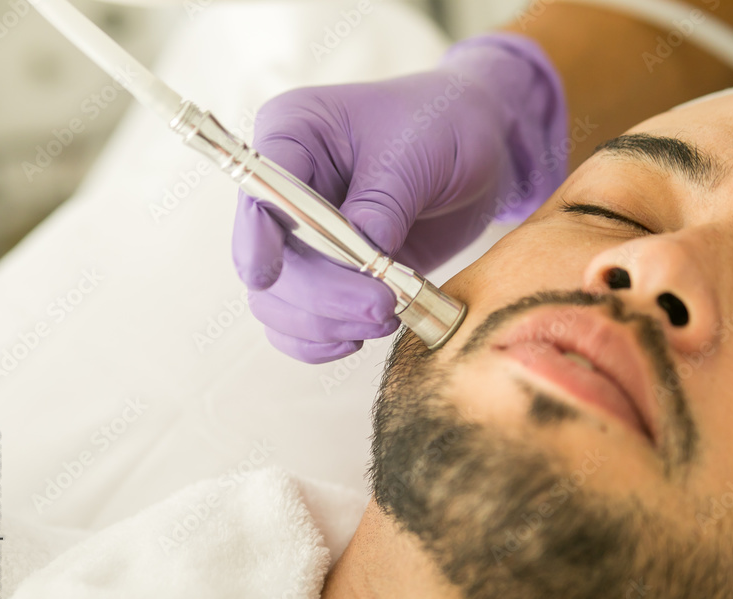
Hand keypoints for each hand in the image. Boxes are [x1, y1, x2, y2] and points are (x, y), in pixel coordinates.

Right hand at [233, 34, 566, 362]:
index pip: (256, 194)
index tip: (270, 277)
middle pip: (268, 260)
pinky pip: (302, 323)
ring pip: (278, 303)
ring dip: (326, 323)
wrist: (477, 146)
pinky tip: (359, 336)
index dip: (256, 240)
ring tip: (387, 318)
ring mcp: (303, 238)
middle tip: (381, 307)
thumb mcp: (421, 149)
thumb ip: (385, 199)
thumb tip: (363, 252)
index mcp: (293, 135)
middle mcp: (285, 190)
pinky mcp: (329, 275)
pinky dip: (324, 339)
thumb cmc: (445, 124)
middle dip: (319, 295)